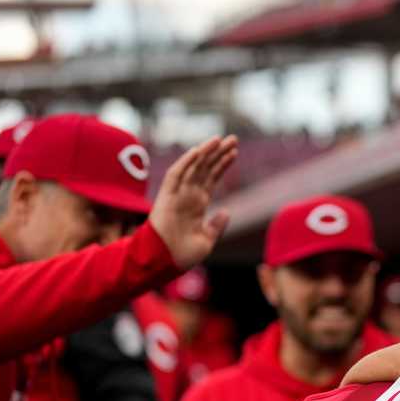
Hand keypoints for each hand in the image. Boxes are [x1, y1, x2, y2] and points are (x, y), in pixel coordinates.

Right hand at [149, 136, 237, 268]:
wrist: (164, 262)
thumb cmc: (182, 255)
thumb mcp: (207, 240)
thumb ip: (216, 225)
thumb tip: (226, 211)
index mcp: (197, 204)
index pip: (212, 178)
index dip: (222, 164)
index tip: (235, 151)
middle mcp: (188, 195)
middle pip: (205, 168)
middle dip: (218, 153)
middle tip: (233, 138)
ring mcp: (177, 195)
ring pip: (193, 168)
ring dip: (205, 152)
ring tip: (220, 139)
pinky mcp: (166, 197)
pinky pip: (175, 175)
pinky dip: (186, 162)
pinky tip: (198, 151)